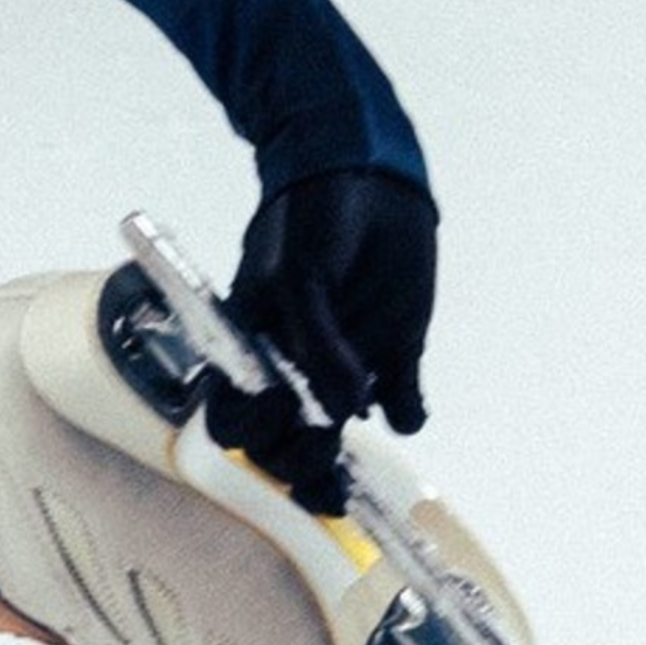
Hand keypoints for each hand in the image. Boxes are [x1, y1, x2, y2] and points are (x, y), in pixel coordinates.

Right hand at [216, 166, 436, 505]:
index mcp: (252, 353)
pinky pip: (402, 406)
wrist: (366, 172)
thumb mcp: (299, 273)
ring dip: (344, 462)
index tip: (280, 414)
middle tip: (323, 447)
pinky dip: (407, 413)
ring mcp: (347, 367)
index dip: (254, 433)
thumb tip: (345, 412)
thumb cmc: (309, 215)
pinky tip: (408, 406)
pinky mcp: (396, 355)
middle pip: (285, 444)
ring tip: (353, 472)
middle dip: (299, 461)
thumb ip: (317, 343)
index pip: (237, 417)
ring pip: (338, 439)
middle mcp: (294, 371)